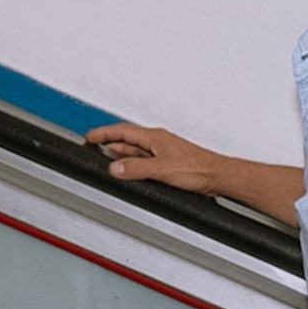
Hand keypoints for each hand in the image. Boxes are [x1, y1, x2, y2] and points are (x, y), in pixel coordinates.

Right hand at [85, 124, 305, 224]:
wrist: (219, 177)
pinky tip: (131, 174)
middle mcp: (158, 142)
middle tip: (91, 150)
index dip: (102, 134)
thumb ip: (137, 168)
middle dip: (108, 145)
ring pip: (135, 152)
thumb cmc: (199, 169)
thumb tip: (116, 168)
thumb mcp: (162, 169)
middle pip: (126, 141)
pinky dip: (134, 167)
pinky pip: (145, 162)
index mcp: (155, 137)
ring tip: (106, 163)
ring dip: (121, 157)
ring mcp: (164, 153)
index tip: (88, 137)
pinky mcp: (169, 164)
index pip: (122, 131)